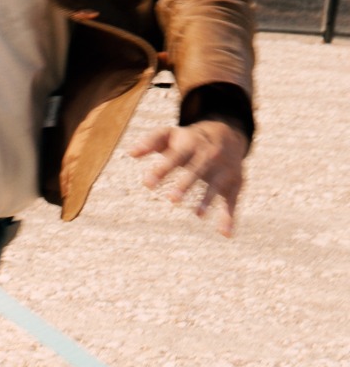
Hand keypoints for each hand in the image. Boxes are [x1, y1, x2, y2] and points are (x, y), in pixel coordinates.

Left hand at [130, 118, 246, 236]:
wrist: (227, 133)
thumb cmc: (189, 140)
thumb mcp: (170, 135)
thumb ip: (150, 142)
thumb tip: (131, 152)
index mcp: (191, 145)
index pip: (175, 157)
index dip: (162, 169)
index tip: (147, 183)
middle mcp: (210, 156)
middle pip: (197, 170)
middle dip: (186, 184)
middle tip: (172, 199)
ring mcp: (224, 170)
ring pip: (216, 185)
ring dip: (208, 199)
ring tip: (198, 214)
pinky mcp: (235, 183)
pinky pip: (232, 200)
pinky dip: (230, 216)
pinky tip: (225, 234)